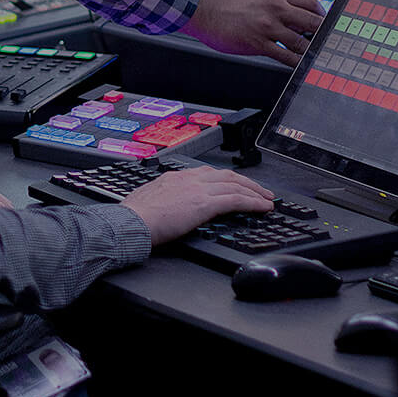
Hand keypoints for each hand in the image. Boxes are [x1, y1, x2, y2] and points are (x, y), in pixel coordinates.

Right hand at [117, 166, 276, 244]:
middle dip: (247, 183)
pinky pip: (237, 200)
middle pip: (227, 176)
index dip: (226, 179)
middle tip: (261, 191)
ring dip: (255, 192)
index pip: (208, 174)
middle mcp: (189, 179)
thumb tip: (166, 208)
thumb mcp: (148, 202)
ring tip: (267, 200)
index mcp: (174, 178)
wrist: (130, 222)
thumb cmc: (133, 218)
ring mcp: (198, 190)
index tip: (235, 185)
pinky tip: (263, 208)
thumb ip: (162, 201)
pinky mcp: (205, 204)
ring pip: (236, 186)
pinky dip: (253, 203)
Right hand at [181, 0, 322, 65]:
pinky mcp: (258, 44)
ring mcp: (268, 27)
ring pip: (301, 41)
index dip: (322, 15)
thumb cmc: (228, 4)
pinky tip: (301, 66)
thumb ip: (279, 2)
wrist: (205, 12)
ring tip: (315, 56)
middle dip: (322, 34)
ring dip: (310, 51)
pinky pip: (285, 56)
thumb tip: (297, 16)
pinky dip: (296, 62)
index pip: (311, 3)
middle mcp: (276, 8)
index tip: (324, 23)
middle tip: (326, 42)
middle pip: (312, 22)